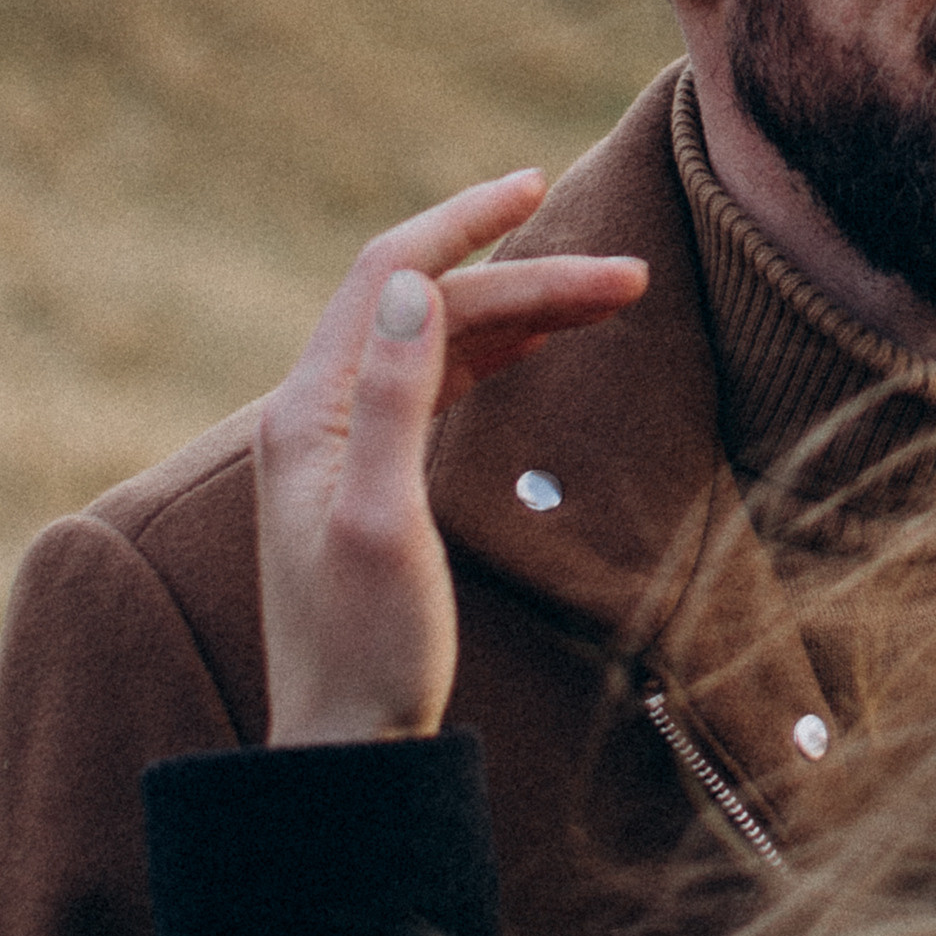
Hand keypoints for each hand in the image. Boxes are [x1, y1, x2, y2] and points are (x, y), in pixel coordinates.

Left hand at [255, 170, 646, 747]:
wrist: (344, 749)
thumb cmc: (368, 653)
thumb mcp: (384, 525)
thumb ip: (392, 400)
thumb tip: (407, 286)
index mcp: (311, 414)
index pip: (386, 275)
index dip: (462, 221)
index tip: (536, 185)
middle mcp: (317, 415)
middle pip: (423, 305)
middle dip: (523, 275)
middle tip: (625, 274)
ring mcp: (342, 446)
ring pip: (436, 340)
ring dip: (517, 311)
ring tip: (607, 296)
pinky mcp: (370, 477)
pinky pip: (435, 382)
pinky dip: (492, 350)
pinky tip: (538, 345)